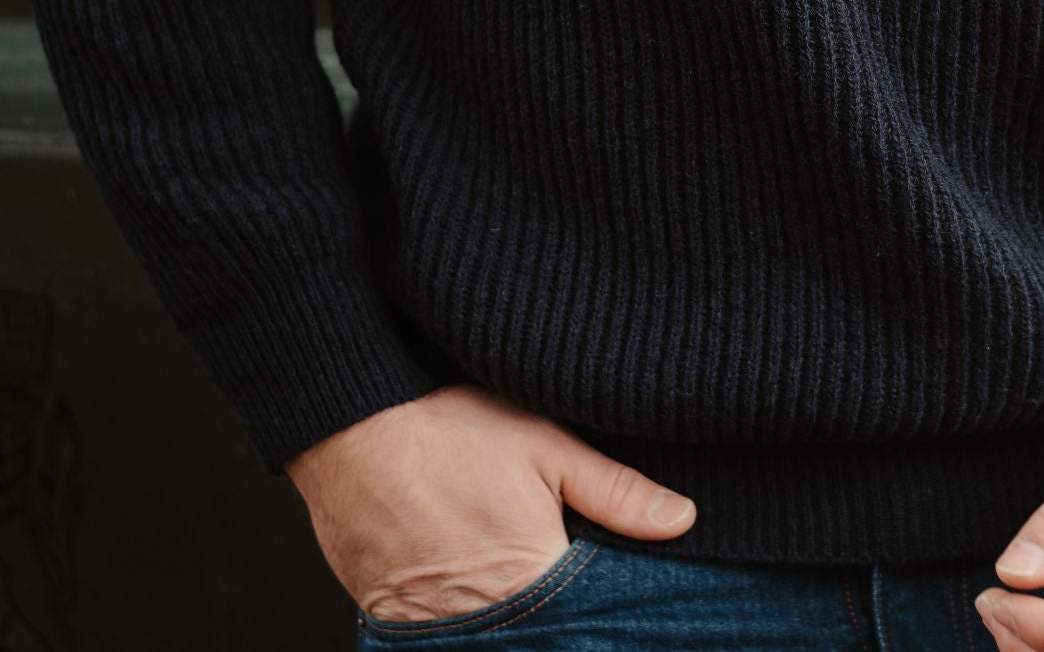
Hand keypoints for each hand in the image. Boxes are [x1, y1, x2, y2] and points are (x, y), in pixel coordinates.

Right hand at [283, 383, 696, 624]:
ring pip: (492, 643)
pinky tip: (479, 596)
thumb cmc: (448, 427)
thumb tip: (682, 520)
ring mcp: (429, 629)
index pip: (588, 626)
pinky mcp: (391, 623)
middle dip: (561, 625)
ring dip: (516, 627)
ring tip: (523, 592)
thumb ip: (615, 491)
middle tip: (563, 587)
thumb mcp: (544, 443)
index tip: (623, 613)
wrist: (349, 424)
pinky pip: (442, 640)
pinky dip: (467, 625)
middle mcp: (480, 620)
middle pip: (541, 640)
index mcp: (529, 580)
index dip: (607, 619)